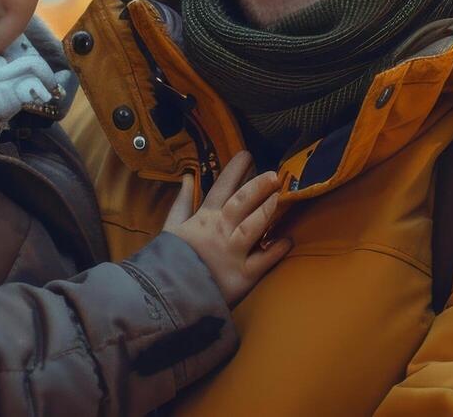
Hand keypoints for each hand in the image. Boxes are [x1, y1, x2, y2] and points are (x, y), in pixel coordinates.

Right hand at [161, 152, 290, 304]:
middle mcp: (220, 232)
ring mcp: (232, 253)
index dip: (235, 170)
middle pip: (242, 202)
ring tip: (280, 197)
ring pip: (254, 226)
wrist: (164, 297)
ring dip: (267, 211)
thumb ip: (182, 202)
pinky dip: (277, 250)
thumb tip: (188, 177)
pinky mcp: (242, 276)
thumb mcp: (171, 228)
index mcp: (204, 219)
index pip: (221, 188)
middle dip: (258, 186)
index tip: (248, 155)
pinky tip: (288, 240)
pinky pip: (264, 261)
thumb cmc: (169, 261)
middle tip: (274, 174)